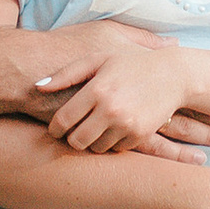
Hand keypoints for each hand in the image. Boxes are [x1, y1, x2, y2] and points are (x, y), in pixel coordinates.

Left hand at [34, 24, 196, 153]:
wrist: (172, 75)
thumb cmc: (130, 64)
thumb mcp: (98, 59)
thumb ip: (66, 73)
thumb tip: (37, 86)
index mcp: (96, 89)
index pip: (63, 120)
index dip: (54, 129)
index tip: (55, 129)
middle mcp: (110, 109)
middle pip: (77, 141)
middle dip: (72, 138)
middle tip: (73, 132)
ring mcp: (126, 124)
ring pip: (96, 148)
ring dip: (92, 141)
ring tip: (95, 127)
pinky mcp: (140, 135)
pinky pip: (116, 149)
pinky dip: (112, 142)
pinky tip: (114, 127)